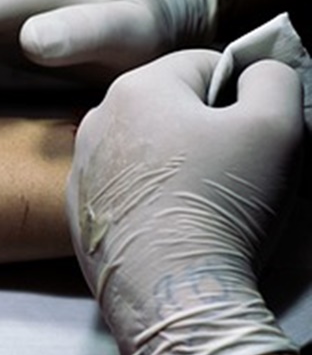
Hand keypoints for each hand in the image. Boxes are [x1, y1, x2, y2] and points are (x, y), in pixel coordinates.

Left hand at [66, 49, 303, 354]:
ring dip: (178, 163)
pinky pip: (126, 186)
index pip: (204, 64)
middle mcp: (97, 119)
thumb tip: (257, 71)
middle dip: (207, 128)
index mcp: (137, 87)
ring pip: (148, 147)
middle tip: (236, 169)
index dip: (242, 93)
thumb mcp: (275, 125)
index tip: (255, 132)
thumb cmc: (220, 202)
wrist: (170, 289)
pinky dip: (152, 196)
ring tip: (205, 200)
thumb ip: (273, 79)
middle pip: (171, 106)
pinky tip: (174, 222)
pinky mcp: (79, 208)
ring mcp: (82, 166)